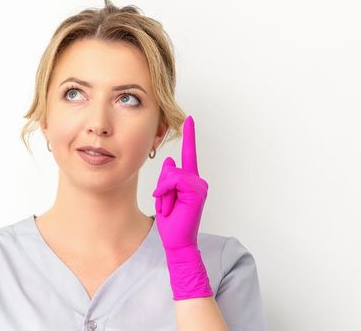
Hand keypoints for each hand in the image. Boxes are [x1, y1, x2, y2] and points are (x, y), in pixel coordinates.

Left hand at [152, 115, 212, 299]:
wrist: (177, 240)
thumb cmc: (171, 221)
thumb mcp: (164, 196)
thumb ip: (168, 179)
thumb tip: (170, 161)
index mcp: (190, 181)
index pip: (189, 154)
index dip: (189, 136)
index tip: (189, 119)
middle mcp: (197, 180)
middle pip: (170, 168)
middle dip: (161, 187)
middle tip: (167, 205)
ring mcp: (199, 185)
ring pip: (171, 174)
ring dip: (163, 192)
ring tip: (170, 207)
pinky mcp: (197, 190)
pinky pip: (174, 179)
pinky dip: (166, 191)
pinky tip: (171, 204)